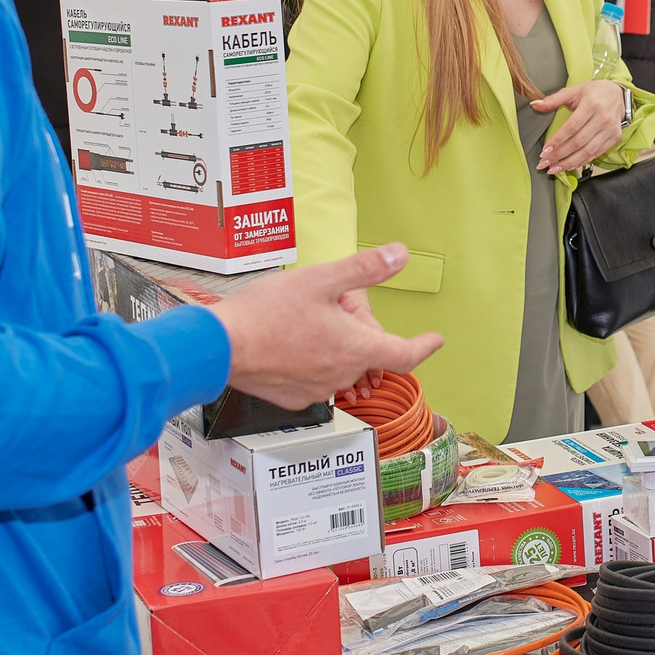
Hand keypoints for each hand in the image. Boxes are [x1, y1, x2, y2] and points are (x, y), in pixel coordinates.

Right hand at [212, 245, 442, 410]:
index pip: (405, 355)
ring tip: (306, 321)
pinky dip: (312, 360)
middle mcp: (341, 375)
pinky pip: (315, 378)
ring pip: (339, 365)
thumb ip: (364, 269)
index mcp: (356, 349)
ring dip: (334, 345)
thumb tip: (398, 256)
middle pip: (366, 354)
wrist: (220, 347)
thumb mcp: (321, 280)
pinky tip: (290, 341)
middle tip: (331, 303)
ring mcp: (317, 390)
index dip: (424, 346)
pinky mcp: (294, 398)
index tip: (434, 340)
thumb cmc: (266, 314)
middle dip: (358, 329)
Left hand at [533, 79, 627, 173]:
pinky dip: (581, 162)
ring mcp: (610, 129)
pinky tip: (569, 165)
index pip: (572, 127)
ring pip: (588, 151)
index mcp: (592, 104)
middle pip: (578, 141)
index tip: (544, 151)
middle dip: (559, 155)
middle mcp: (603, 118)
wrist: (617, 94)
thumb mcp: (573, 91)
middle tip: (545, 163)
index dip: (557, 141)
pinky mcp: (615, 137)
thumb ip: (553, 99)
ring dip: (569, 162)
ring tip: (554, 169)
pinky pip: (596, 153)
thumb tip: (534, 105)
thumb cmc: (593, 92)